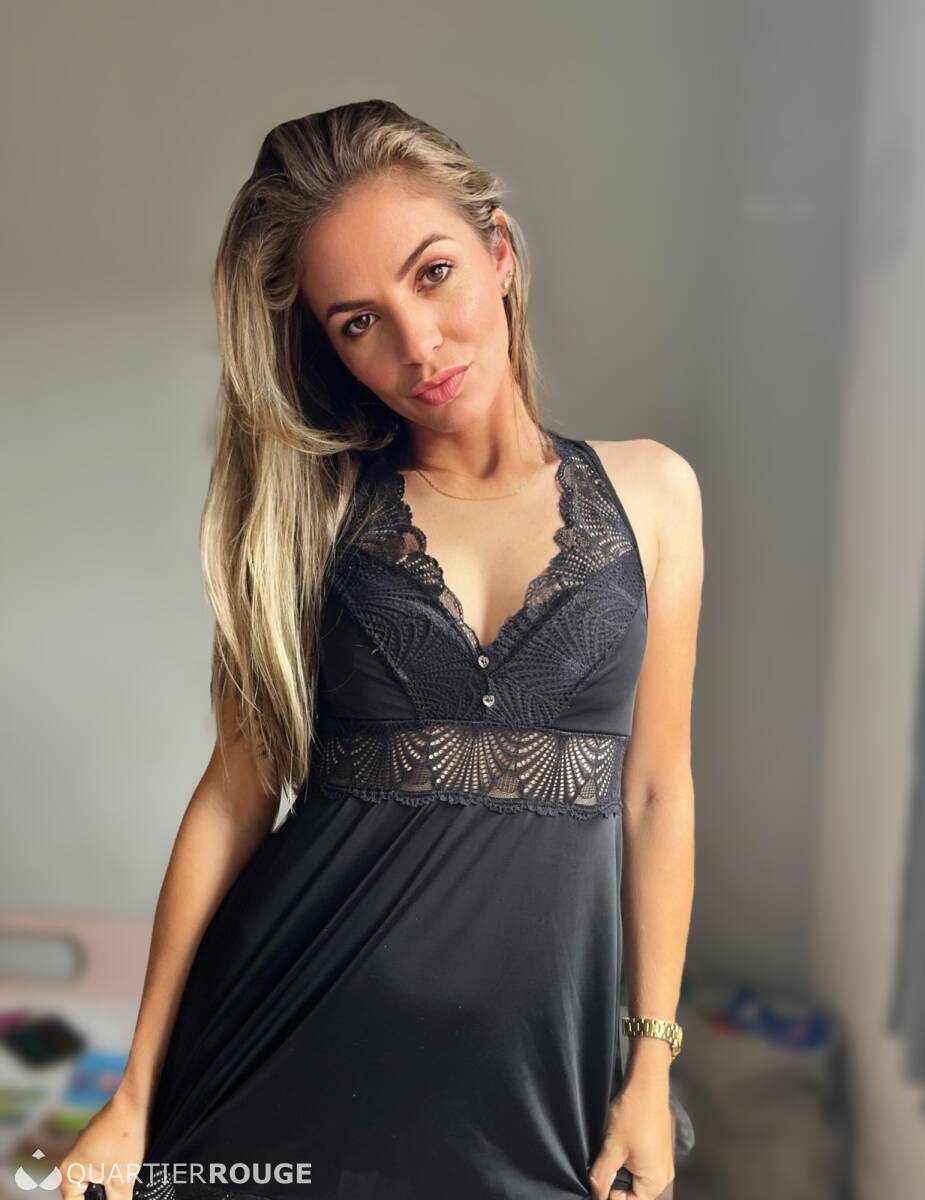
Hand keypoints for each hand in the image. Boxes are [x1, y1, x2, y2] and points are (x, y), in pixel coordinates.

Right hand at [57, 1088, 149, 1199]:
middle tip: (120, 1193)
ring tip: (123, 1184)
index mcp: (69, 1173)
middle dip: (103, 1196)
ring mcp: (84, 1148)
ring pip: (95, 1178)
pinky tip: (126, 1169)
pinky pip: (102, 1164)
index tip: (112, 1199)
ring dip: (109, 1185)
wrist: (133, 1102)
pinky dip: (113, 1170)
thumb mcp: (122, 1180)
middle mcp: (72, 1161)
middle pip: (86, 1193)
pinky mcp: (97, 1140)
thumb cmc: (124, 1138)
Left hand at [587, 1080, 674, 1198]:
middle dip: (615, 1183)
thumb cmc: (633, 1114)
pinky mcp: (659, 1150)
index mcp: (655, 1182)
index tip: (599, 1178)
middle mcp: (663, 1176)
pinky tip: (621, 1143)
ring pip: (636, 1179)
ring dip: (621, 1170)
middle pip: (634, 1194)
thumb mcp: (612, 1147)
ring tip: (612, 1150)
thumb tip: (596, 1195)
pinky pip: (642, 1166)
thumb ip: (602, 1176)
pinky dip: (628, 1160)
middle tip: (604, 1162)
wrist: (647, 1084)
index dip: (610, 1195)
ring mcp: (663, 1163)